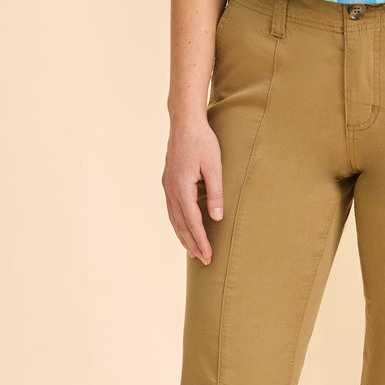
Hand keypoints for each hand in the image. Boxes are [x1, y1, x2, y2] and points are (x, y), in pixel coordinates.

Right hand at [163, 116, 224, 264]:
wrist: (185, 123)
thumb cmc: (203, 142)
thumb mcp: (214, 166)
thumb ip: (215, 193)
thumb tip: (218, 219)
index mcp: (181, 187)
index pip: (192, 222)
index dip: (201, 240)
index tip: (209, 256)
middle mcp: (170, 190)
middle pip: (180, 225)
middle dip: (192, 244)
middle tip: (204, 261)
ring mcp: (167, 187)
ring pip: (173, 219)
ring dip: (183, 237)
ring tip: (193, 252)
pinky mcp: (168, 183)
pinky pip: (171, 210)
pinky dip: (178, 224)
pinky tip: (184, 230)